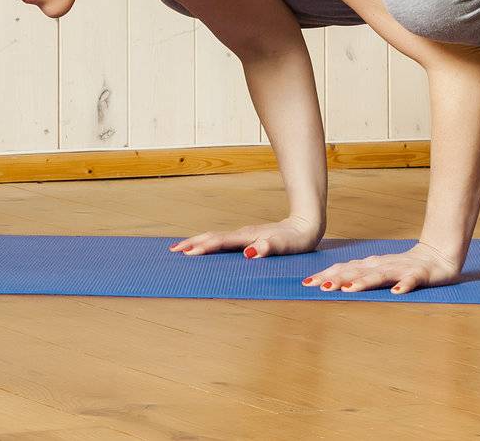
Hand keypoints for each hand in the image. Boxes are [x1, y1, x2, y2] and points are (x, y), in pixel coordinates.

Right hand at [169, 214, 322, 257]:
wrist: (306, 226)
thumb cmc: (296, 240)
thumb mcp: (285, 246)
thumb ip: (267, 248)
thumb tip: (249, 253)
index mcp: (247, 237)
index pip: (220, 242)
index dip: (203, 247)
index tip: (185, 253)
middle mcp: (242, 234)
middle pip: (212, 237)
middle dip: (192, 243)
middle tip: (173, 251)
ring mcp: (244, 235)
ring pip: (215, 237)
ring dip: (197, 242)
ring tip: (180, 249)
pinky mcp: (247, 238)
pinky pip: (222, 240)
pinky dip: (209, 243)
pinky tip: (206, 247)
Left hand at [302, 240, 461, 294]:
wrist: (437, 255)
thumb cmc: (402, 266)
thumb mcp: (377, 270)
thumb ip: (357, 275)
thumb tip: (327, 283)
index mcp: (370, 264)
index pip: (344, 268)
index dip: (325, 275)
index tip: (306, 283)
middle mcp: (381, 265)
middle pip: (357, 271)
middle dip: (338, 279)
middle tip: (320, 287)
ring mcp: (399, 269)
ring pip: (379, 275)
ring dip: (364, 282)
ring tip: (349, 289)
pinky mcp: (418, 275)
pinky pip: (410, 281)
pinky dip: (403, 286)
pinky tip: (396, 292)